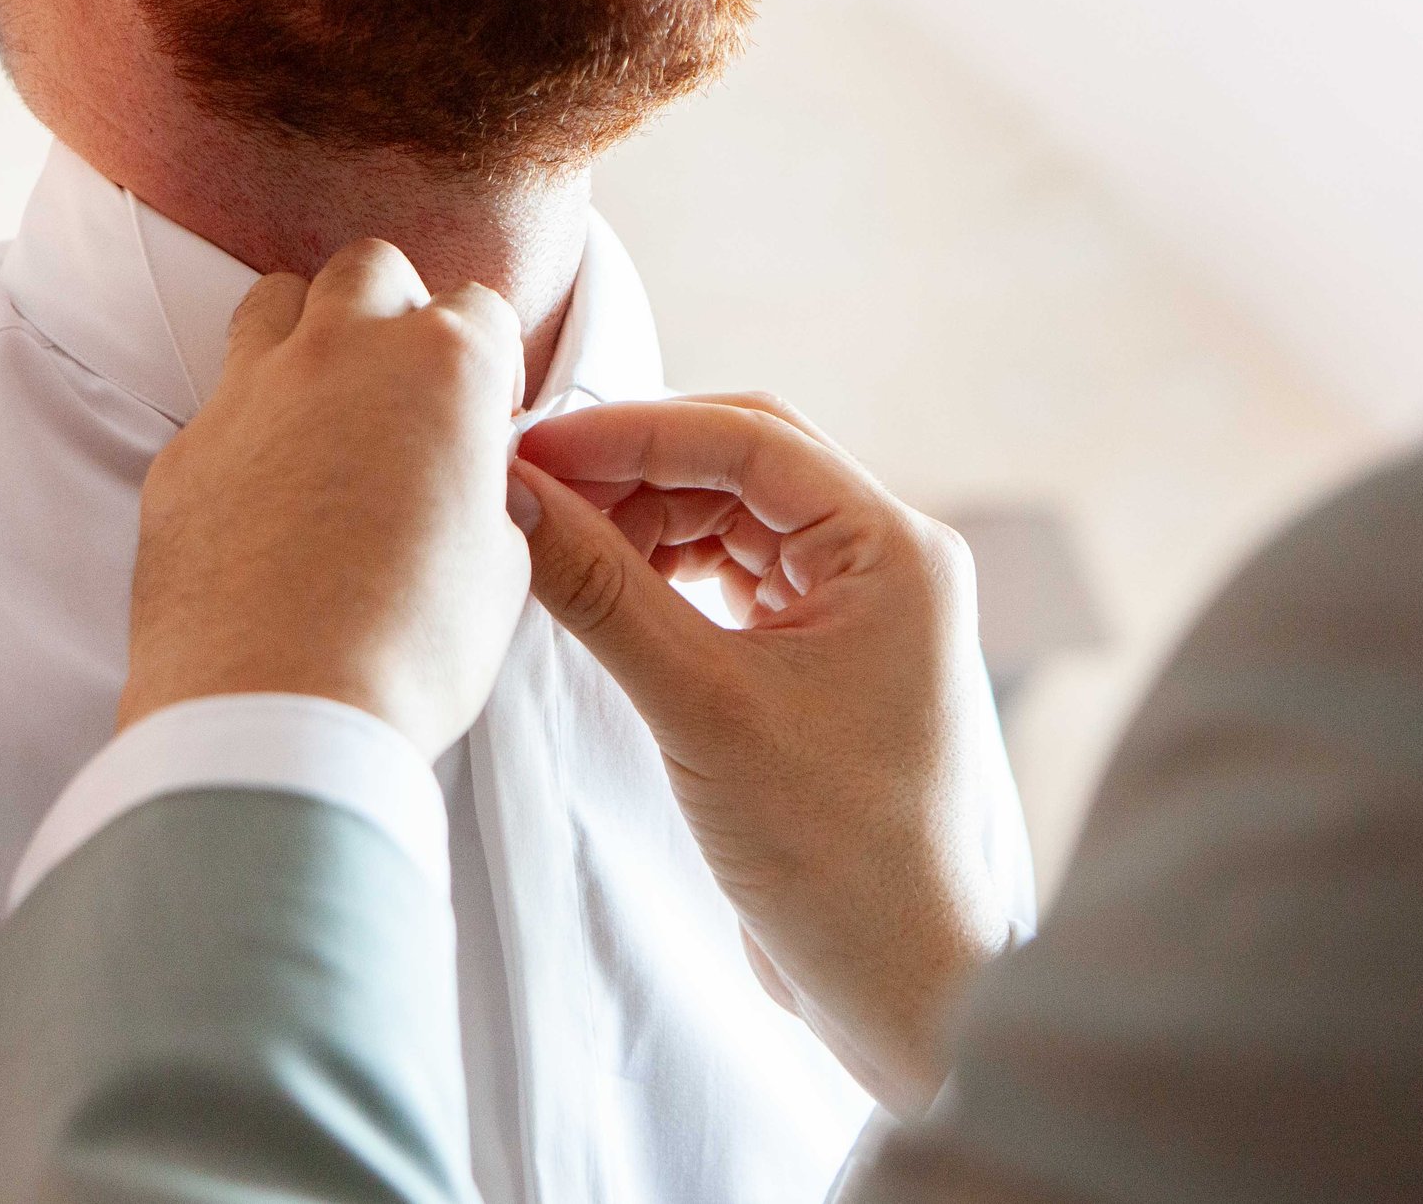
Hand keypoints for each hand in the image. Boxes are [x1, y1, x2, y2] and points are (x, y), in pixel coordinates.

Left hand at [121, 240, 530, 759]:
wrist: (275, 711)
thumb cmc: (411, 649)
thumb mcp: (502, 563)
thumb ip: (485, 490)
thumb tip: (469, 483)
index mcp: (443, 365)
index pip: (478, 308)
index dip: (487, 364)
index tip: (482, 418)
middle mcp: (341, 352)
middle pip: (370, 268)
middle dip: (393, 310)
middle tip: (403, 392)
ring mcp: (248, 392)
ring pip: (275, 302)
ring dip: (307, 333)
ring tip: (325, 412)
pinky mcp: (181, 450)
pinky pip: (218, 407)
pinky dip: (247, 432)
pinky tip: (263, 503)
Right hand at [513, 395, 1019, 1115]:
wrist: (907, 989)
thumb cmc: (840, 854)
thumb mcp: (703, 707)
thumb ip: (604, 591)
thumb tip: (514, 498)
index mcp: (892, 549)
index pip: (748, 438)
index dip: (630, 433)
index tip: (530, 452)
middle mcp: (884, 563)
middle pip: (740, 465)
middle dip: (632, 471)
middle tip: (529, 492)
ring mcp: (855, 614)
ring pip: (730, 521)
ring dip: (642, 523)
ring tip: (554, 547)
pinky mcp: (819, 666)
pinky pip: (731, 581)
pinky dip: (662, 576)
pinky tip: (603, 594)